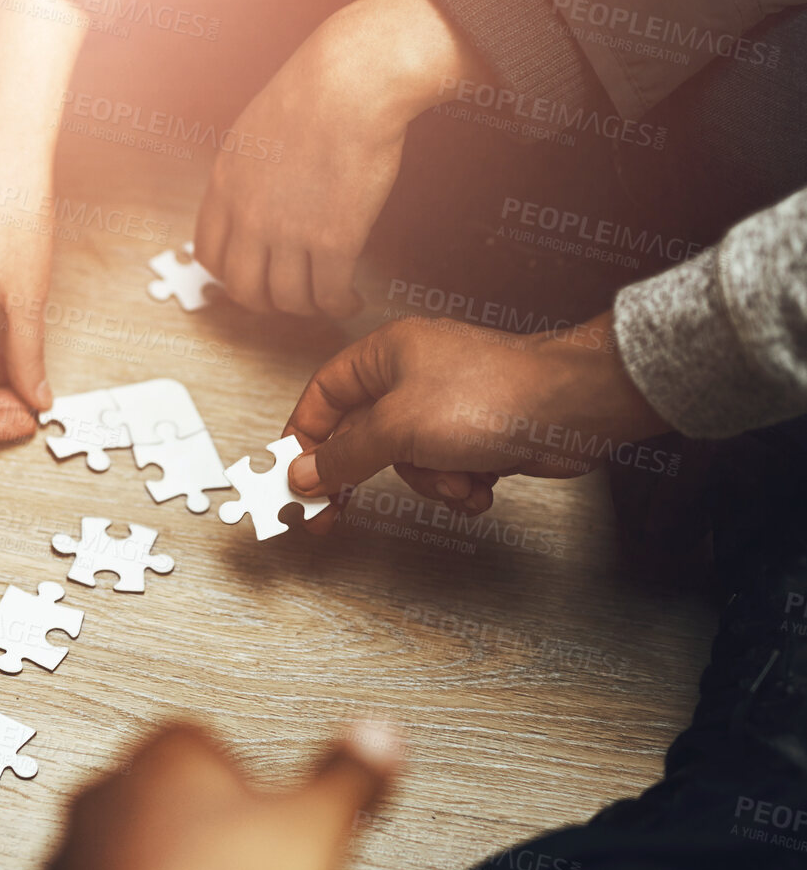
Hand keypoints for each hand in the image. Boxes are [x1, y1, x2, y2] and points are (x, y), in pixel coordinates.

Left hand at [24, 723, 399, 869]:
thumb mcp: (318, 824)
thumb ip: (350, 772)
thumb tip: (379, 734)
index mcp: (164, 758)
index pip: (201, 747)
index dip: (238, 787)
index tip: (259, 823)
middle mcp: (101, 799)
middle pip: (150, 803)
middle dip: (185, 833)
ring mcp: (65, 864)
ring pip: (108, 862)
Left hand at [193, 0, 482, 317]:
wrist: (351, 81)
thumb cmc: (315, 93)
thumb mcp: (254, 133)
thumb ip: (246, 174)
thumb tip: (255, 201)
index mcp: (224, 187)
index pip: (209, 255)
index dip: (229, 274)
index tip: (253, 276)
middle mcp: (248, 216)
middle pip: (242, 288)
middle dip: (266, 302)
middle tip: (288, 299)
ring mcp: (288, 231)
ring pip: (287, 299)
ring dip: (308, 308)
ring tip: (328, 300)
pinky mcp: (333, 240)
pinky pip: (329, 294)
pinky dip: (340, 306)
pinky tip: (352, 300)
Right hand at [283, 314, 672, 530]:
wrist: (575, 410)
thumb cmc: (496, 395)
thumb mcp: (398, 427)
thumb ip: (344, 454)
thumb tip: (304, 472)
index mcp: (384, 355)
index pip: (322, 396)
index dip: (302, 438)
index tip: (292, 478)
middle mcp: (412, 377)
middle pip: (361, 436)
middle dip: (364, 475)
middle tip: (334, 513)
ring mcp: (445, 407)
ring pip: (405, 463)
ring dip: (430, 482)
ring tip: (456, 477)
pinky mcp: (476, 435)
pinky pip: (443, 471)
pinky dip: (459, 485)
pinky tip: (480, 482)